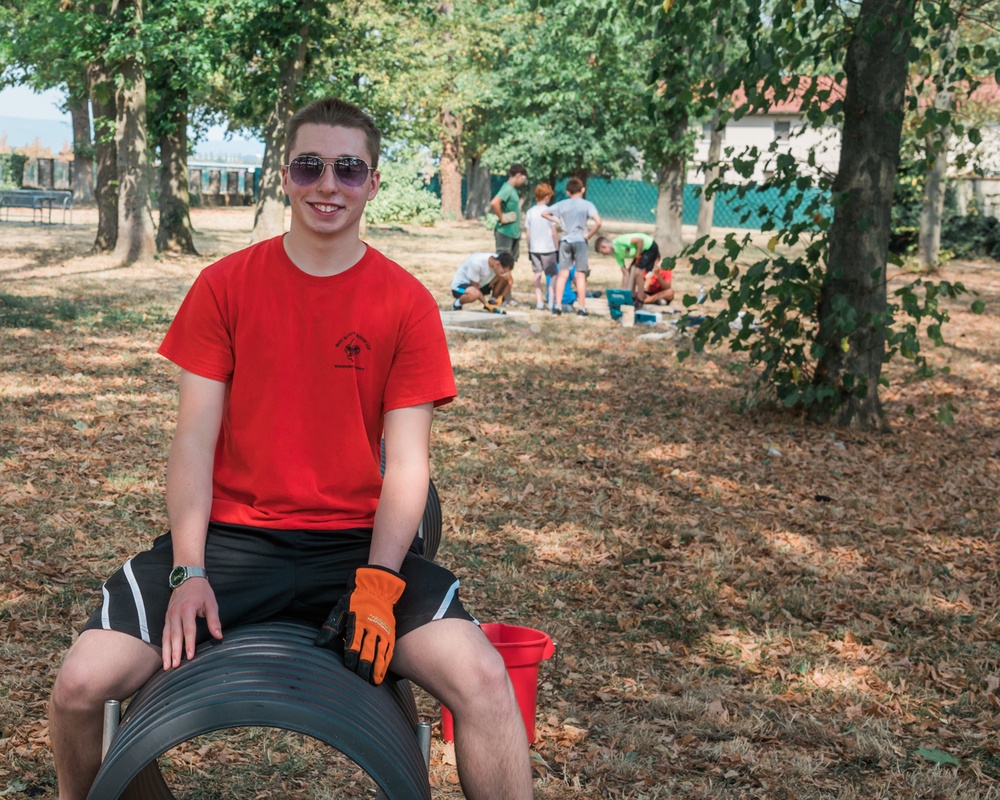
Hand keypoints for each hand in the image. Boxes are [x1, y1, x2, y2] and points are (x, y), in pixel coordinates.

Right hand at [162, 577, 221, 669]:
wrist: (187, 577)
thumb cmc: (201, 591)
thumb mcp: (211, 603)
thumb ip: (214, 620)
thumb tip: (219, 636)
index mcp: (187, 609)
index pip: (188, 629)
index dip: (189, 644)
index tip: (190, 656)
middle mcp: (175, 613)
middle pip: (174, 635)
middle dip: (174, 652)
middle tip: (174, 666)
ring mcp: (169, 616)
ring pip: (166, 636)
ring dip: (166, 652)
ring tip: (166, 666)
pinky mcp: (166, 618)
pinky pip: (164, 634)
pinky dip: (164, 645)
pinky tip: (165, 655)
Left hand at [316, 565, 405, 684]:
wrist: (377, 589)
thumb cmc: (355, 600)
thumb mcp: (340, 609)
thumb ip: (331, 626)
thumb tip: (318, 643)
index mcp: (357, 622)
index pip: (354, 643)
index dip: (351, 657)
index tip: (349, 668)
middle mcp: (371, 628)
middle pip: (367, 651)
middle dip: (364, 666)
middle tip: (361, 680)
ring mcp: (382, 631)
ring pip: (380, 652)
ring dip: (376, 668)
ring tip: (373, 681)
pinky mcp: (390, 633)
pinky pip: (389, 650)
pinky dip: (386, 662)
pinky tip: (382, 673)